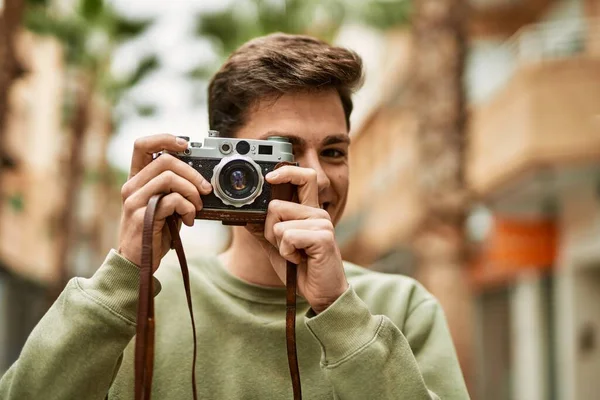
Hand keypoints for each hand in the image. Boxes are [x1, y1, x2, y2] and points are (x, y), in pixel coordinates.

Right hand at [118, 134, 212, 269]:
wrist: (137, 262)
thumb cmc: (154, 232)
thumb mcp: (164, 205)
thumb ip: (174, 189)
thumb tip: (202, 178)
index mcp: (136, 180)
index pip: (142, 145)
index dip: (164, 138)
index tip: (186, 144)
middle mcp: (131, 187)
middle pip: (164, 160)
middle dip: (192, 172)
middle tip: (206, 188)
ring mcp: (134, 201)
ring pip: (169, 178)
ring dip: (192, 191)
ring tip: (197, 207)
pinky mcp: (142, 217)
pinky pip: (172, 201)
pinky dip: (188, 208)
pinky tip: (189, 220)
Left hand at [262, 166, 347, 313]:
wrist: (324, 294)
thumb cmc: (304, 271)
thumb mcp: (279, 248)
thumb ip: (265, 231)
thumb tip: (246, 216)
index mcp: (309, 211)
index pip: (304, 177)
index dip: (285, 172)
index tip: (269, 177)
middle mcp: (317, 213)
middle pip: (277, 205)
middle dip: (270, 229)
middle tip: (284, 245)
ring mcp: (322, 224)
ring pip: (279, 224)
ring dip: (279, 244)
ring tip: (296, 255)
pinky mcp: (323, 237)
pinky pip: (288, 236)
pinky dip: (287, 253)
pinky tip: (301, 260)